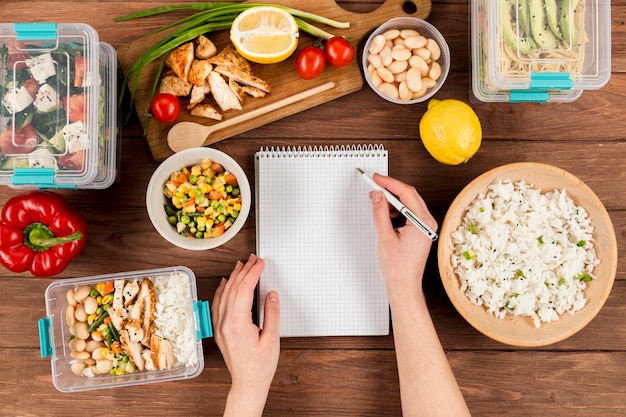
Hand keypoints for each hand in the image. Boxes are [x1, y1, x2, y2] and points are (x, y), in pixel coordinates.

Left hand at [211, 254, 280, 416]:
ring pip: (223, 294)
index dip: (253, 273)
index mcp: (237, 324)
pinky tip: (225, 283)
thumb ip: (272, 314)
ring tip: (241, 265)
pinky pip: (217, 304)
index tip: (260, 263)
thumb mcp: (272, 339)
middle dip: (244, 271)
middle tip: (253, 259)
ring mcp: (219, 326)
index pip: (244, 290)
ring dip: (233, 277)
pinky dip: (221, 290)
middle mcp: (225, 323)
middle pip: (233, 289)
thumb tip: (271, 294)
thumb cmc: (260, 366)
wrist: (247, 383)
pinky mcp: (219, 329)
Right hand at [368, 174, 437, 300]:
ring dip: (392, 200)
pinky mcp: (420, 230)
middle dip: (390, 189)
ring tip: (377, 202)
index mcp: (423, 222)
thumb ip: (380, 213)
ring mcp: (425, 226)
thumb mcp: (385, 237)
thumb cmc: (397, 268)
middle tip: (373, 184)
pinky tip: (385, 214)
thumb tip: (376, 195)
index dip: (389, 183)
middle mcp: (427, 222)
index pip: (407, 193)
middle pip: (409, 195)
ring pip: (408, 203)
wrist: (404, 285)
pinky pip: (408, 213)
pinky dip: (395, 210)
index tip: (375, 178)